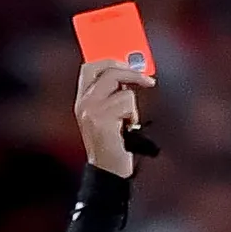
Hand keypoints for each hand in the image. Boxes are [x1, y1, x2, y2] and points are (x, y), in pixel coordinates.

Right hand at [74, 58, 151, 175]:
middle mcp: (83, 102)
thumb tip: (131, 75)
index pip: (90, 67)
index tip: (129, 61)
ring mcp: (90, 109)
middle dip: (130, 71)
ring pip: (121, 87)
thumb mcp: (109, 118)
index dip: (110, 60)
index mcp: (83, 100)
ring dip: (132, 105)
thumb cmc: (115, 146)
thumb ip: (113, 96)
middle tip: (147, 80)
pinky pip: (126, 103)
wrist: (108, 171)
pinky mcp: (101, 118)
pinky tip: (128, 129)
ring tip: (128, 122)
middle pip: (107, 69)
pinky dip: (133, 115)